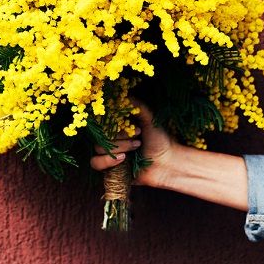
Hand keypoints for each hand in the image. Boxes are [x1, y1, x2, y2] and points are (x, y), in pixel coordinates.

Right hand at [89, 97, 248, 209]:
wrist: (168, 163)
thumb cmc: (159, 140)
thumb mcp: (149, 119)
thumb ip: (138, 106)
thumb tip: (125, 94)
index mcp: (117, 127)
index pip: (102, 121)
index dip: (113, 123)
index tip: (131, 125)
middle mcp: (111, 140)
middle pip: (100, 135)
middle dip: (120, 137)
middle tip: (138, 139)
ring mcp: (109, 155)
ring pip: (98, 149)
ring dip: (117, 148)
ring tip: (136, 148)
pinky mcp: (109, 170)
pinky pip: (96, 164)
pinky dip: (108, 161)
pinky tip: (123, 159)